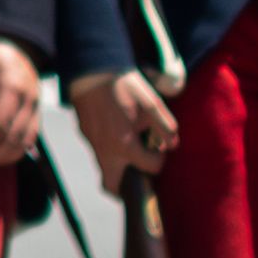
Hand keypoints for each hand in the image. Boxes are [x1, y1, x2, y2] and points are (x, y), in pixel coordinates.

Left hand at [0, 39, 46, 172]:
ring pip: (24, 142)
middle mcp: (30, 99)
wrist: (13, 43)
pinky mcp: (37, 112)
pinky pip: (30, 138)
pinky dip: (15, 152)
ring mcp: (37, 107)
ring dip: (3, 158)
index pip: (0, 124)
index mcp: (14, 86)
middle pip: (13, 137)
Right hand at [69, 68, 171, 186]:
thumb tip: (172, 144)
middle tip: (140, 176)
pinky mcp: (84, 134)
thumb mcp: (151, 102)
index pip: (150, 168)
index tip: (160, 148)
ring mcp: (92, 143)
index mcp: (124, 145)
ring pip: (104, 169)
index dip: (160, 160)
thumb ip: (165, 126)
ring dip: (119, 167)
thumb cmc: (123, 86)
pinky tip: (118, 133)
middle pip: (112, 187)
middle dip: (127, 188)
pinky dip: (109, 152)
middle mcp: (105, 150)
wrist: (91, 68)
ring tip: (132, 150)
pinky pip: (97, 152)